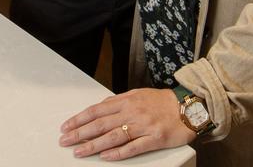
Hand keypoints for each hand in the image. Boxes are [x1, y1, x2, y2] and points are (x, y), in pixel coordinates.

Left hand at [58, 88, 193, 160]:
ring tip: (79, 152)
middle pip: (100, 124)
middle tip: (65, 141)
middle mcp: (132, 112)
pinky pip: (133, 147)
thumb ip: (119, 101)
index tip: (66, 126)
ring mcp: (143, 126)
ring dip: (94, 145)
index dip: (79, 119)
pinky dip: (118, 153)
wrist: (188, 107)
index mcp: (126, 101)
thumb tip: (101, 106)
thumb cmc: (161, 102)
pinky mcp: (154, 139)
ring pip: (113, 136)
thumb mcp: (137, 94)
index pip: (96, 110)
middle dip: (80, 133)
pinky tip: (105, 157)